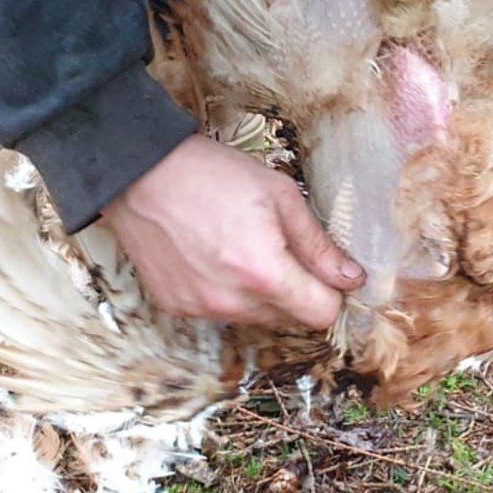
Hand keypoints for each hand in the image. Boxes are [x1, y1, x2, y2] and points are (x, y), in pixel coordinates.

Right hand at [101, 135, 361, 330]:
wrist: (140, 173)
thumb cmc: (213, 174)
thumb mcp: (280, 195)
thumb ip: (318, 244)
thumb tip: (352, 278)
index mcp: (264, 273)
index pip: (322, 315)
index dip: (331, 292)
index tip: (326, 269)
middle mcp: (232, 302)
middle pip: (290, 319)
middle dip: (296, 290)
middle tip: (279, 247)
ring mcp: (200, 309)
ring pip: (255, 318)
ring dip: (260, 293)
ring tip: (241, 247)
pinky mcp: (176, 307)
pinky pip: (219, 312)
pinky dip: (226, 292)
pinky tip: (212, 256)